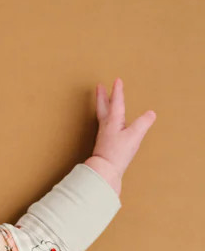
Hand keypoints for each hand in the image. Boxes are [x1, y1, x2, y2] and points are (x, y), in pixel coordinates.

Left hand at [85, 78, 156, 193]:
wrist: (104, 171)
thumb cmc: (118, 153)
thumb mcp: (134, 136)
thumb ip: (143, 123)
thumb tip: (151, 114)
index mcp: (113, 120)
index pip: (116, 102)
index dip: (117, 91)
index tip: (117, 80)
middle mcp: (106, 126)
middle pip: (103, 107)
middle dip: (102, 96)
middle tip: (99, 86)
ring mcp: (104, 135)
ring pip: (102, 116)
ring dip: (102, 106)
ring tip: (103, 101)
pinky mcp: (104, 144)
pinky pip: (105, 126)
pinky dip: (106, 120)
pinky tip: (110, 125)